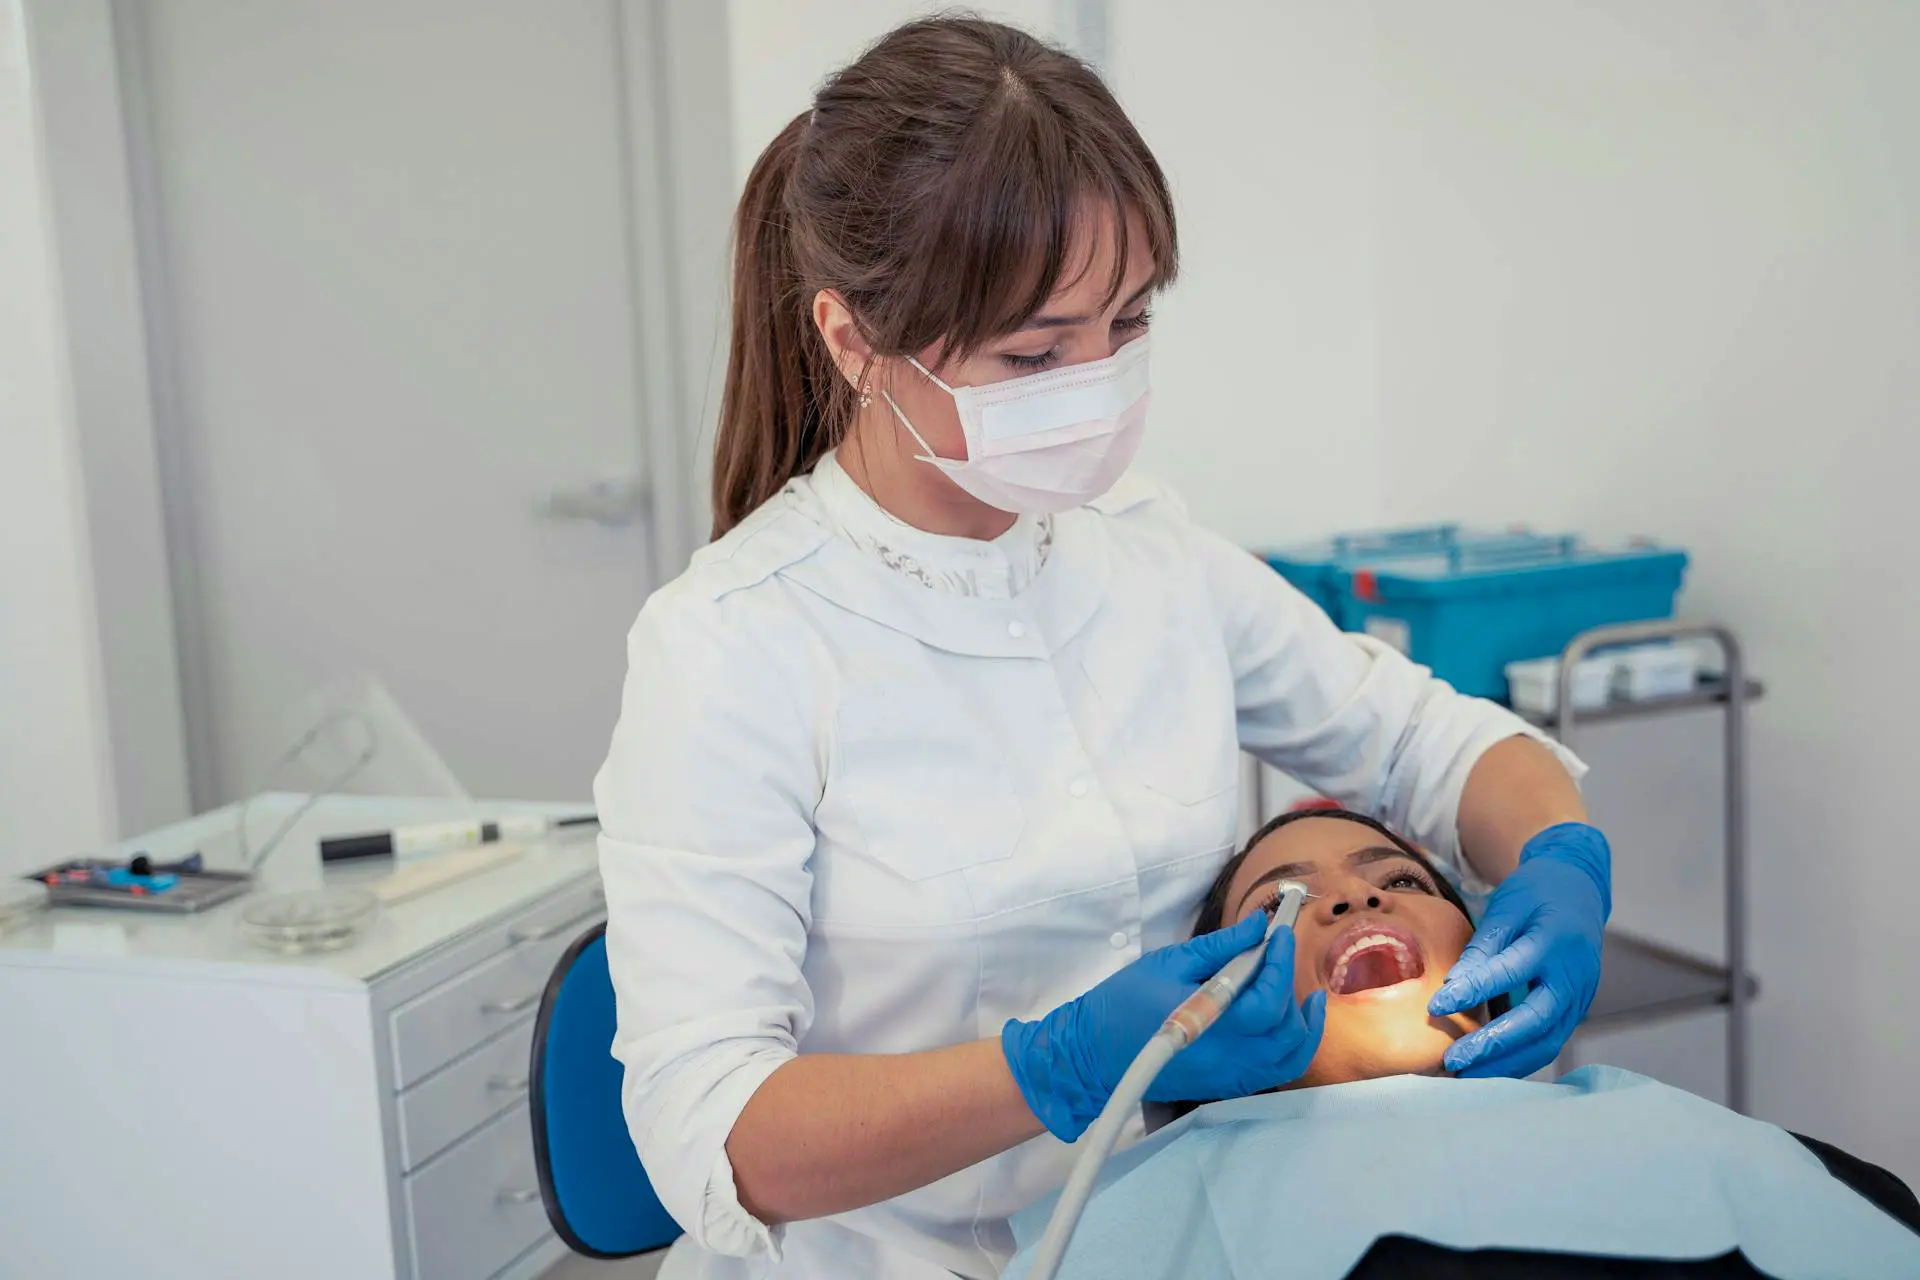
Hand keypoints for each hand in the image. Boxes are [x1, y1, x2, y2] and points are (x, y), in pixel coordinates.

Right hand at [1002, 914, 1325, 1141]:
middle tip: (1276, 953)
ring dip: (1301, 1022)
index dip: (1281, 964)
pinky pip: (1275, 1070)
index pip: (1268, 1001)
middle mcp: (1227, 1059)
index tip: (1278, 934)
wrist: (1092, 1054)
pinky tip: (1288, 1019)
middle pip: (1286, 1030)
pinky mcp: (1226, 1085)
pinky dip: (1290, 1046)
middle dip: (1289, 986)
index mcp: (1211, 1026)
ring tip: (1299, 991)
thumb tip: (1258, 926)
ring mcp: (1229, 1077)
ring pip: (1289, 1057)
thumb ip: (1220, 947)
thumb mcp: (1169, 963)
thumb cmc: (1124, 1003)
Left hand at [1429, 822, 1610, 1077]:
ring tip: (1466, 1077)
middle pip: (1536, 1020)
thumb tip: (1452, 986)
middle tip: (1453, 1061)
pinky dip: (1521, 1059)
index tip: (1435, 1007)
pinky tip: (1489, 1070)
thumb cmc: (1535, 895)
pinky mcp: (1577, 1010)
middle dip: (1494, 1045)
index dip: (1473, 991)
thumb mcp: (1507, 906)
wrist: (1579, 890)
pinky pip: (1550, 1041)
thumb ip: (1483, 947)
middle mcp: (1574, 975)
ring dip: (1507, 1063)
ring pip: (1547, 1041)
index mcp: (1554, 941)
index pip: (1510, 972)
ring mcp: (1581, 997)